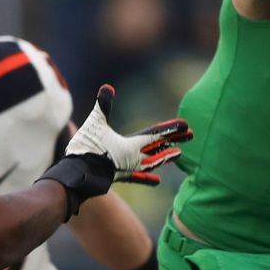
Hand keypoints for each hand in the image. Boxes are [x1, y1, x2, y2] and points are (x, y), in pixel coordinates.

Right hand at [59, 85, 190, 187]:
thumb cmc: (87, 149)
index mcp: (132, 146)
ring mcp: (129, 169)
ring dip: (165, 158)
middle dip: (175, 140)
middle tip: (192, 135)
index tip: (186, 125)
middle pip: (160, 148)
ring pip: (153, 163)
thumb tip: (108, 87)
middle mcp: (134, 158)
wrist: (77, 177)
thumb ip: (103, 105)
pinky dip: (148, 178)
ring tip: (179, 154)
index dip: (170, 129)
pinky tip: (158, 182)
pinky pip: (138, 178)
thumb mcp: (94, 124)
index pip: (156, 135)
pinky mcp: (120, 177)